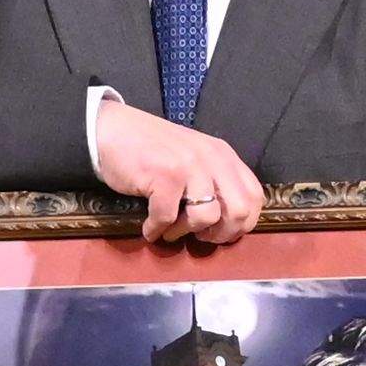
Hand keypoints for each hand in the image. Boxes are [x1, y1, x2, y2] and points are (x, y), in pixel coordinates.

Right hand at [88, 99, 266, 247]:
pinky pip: (167, 217)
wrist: (111, 129)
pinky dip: (157, 229)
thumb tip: (225, 223)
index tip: (219, 231)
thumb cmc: (150, 149)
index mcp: (223, 155)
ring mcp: (189, 165)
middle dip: (220, 234)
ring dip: (186, 232)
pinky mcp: (164, 175)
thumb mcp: (193, 158)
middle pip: (240, 211)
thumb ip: (213, 180)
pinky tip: (149, 227)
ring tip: (171, 230)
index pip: (254, 197)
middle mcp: (212, 158)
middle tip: (199, 236)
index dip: (241, 223)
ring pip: (207, 216)